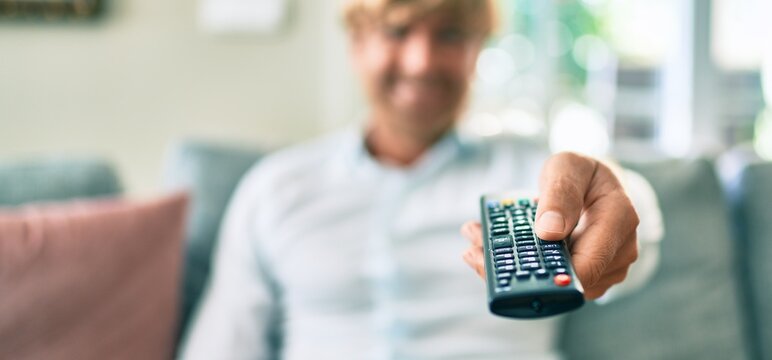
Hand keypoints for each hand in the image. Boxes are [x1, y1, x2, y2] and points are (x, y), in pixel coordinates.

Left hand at [461, 152, 639, 299]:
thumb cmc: (582, 173)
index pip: (589, 263)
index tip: (510, 263)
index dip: (550, 273)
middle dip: (517, 269)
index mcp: (619, 219)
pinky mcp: (586, 278)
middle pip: (566, 279)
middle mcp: (618, 251)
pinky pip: (552, 281)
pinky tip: (489, 251)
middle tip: (473, 250)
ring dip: (512, 269)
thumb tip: (548, 231)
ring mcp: (605, 269)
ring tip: (475, 246)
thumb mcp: (568, 167)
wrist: (594, 185)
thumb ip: (560, 193)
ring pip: (555, 284)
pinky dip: (519, 267)